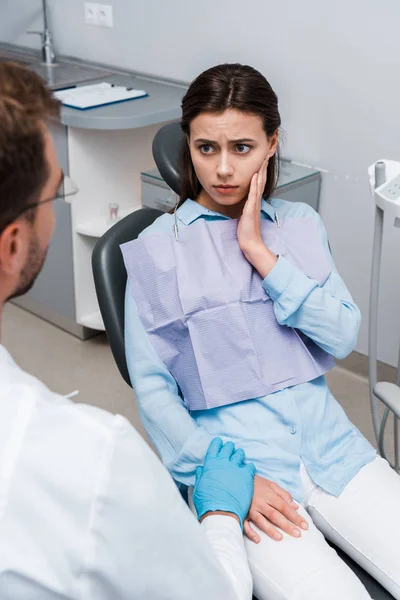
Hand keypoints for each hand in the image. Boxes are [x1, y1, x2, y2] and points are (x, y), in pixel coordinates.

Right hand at [193, 438, 255, 528]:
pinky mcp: (246, 476)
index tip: (219, 442)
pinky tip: (248, 469)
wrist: (221, 513)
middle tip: (230, 448)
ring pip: (239, 454)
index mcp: (210, 464)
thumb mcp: (199, 487)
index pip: (214, 447)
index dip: (217, 443)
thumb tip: (201, 469)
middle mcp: (223, 463)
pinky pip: (250, 466)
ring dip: (238, 454)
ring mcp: (235, 468)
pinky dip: (249, 466)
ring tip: (239, 456)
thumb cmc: (207, 502)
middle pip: (228, 448)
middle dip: (229, 447)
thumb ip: (201, 475)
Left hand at [237, 156, 276, 277]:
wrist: (250, 243)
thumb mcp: (246, 215)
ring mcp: (254, 204)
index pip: (259, 182)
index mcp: (255, 201)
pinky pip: (253, 194)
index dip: (261, 170)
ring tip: (263, 158)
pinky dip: (254, 184)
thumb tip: (246, 200)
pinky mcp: (251, 209)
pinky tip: (255, 175)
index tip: (263, 158)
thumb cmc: (247, 231)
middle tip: (267, 152)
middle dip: (264, 166)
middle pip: (261, 179)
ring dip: (261, 171)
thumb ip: (247, 206)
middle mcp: (256, 201)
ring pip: (259, 184)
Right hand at [244, 475, 307, 542]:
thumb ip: (283, 494)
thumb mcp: (271, 484)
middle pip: (275, 515)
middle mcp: (260, 502)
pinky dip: (251, 532)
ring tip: (280, 538)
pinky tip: (258, 540)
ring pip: (261, 520)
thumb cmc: (256, 483)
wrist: (236, 479)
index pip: (284, 507)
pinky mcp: (242, 513)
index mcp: (269, 495)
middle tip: (298, 534)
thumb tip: (295, 507)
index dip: (295, 517)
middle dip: (287, 525)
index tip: (305, 525)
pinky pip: (245, 524)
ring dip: (270, 529)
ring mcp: (250, 508)